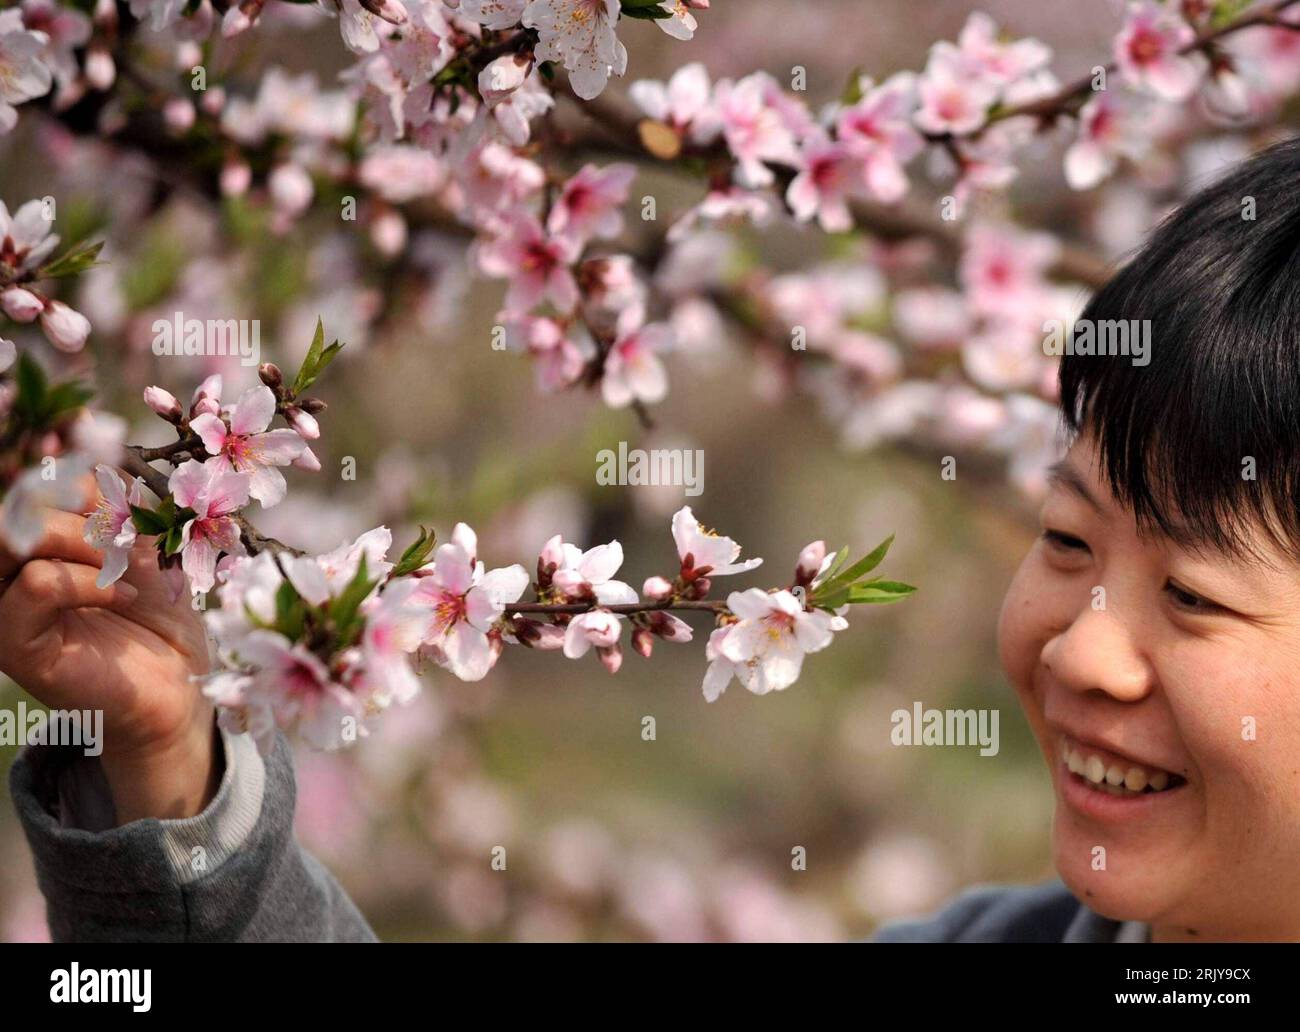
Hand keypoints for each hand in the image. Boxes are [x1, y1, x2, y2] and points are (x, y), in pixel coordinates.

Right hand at [0, 505, 219, 823]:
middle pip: (14, 504)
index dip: (74, 475)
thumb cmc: (159, 608)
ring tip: (125, 565)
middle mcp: (5, 569)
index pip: (32, 482)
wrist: (177, 680)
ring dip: (84, 539)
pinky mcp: (14, 643)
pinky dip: (89, 581)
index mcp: (33, 538)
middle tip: (126, 535)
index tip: (116, 489)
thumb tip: (100, 461)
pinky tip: (122, 596)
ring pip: (13, 536)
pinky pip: (37, 584)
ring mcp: (3, 606)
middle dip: (77, 504)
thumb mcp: (144, 538)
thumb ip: (116, 500)